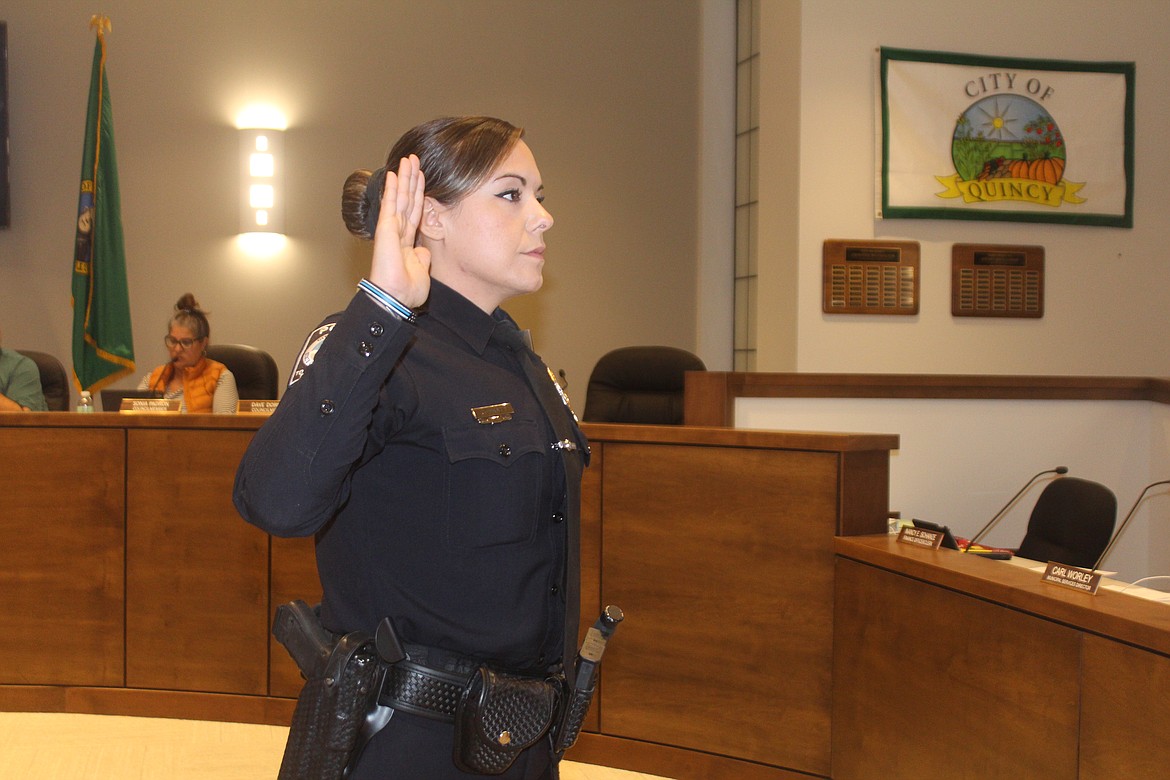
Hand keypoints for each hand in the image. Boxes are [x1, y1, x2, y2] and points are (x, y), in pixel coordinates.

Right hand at [368, 154, 431, 308]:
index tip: (422, 177)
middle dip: (411, 179)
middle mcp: (398, 232)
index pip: (414, 211)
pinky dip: (392, 189)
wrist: (396, 298)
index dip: (418, 193)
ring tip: (407, 160)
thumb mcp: (421, 270)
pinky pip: (390, 205)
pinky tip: (394, 174)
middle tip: (414, 160)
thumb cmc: (406, 291)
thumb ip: (422, 257)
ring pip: (399, 198)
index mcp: (406, 241)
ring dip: (404, 178)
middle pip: (407, 200)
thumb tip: (423, 250)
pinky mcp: (386, 230)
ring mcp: (391, 229)